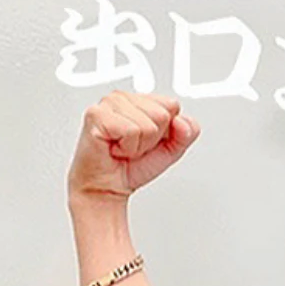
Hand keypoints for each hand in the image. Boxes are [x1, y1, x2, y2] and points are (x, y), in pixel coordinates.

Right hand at [67, 91, 200, 203]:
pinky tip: (115, 148)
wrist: (107, 188)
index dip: (165, 131)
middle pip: (162, 114)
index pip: (172, 105)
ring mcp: (109, 104)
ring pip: (148, 125)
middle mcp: (123, 98)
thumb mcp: (171, 150)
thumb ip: (187, 133)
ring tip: (123, 148)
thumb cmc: (132, 166)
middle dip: (151, 139)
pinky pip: (131, 131)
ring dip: (138, 146)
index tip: (146, 141)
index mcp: (140, 100)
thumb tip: (181, 121)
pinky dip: (126, 148)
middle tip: (133, 147)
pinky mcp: (97, 115)